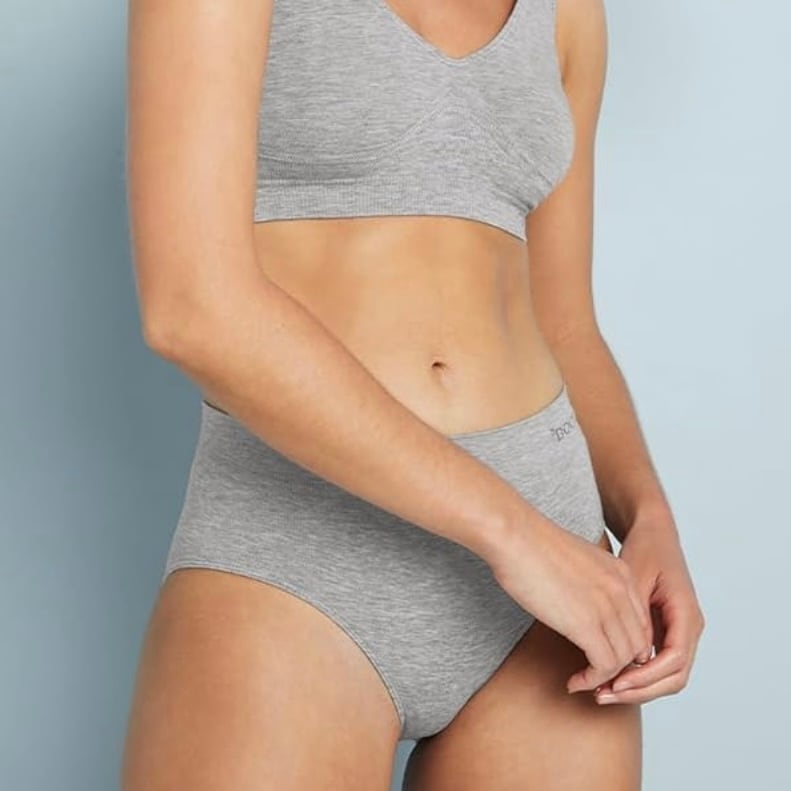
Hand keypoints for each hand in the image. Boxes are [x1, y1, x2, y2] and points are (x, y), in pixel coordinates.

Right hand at [489, 514, 653, 693]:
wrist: (514, 535)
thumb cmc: (529, 545)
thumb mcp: (574, 561)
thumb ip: (587, 582)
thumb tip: (578, 607)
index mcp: (620, 573)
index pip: (639, 622)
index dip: (624, 646)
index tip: (601, 657)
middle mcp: (621, 590)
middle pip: (637, 644)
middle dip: (620, 667)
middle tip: (595, 677)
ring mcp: (607, 607)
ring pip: (624, 660)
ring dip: (605, 679)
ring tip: (582, 682)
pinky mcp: (587, 624)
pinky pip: (604, 667)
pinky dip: (591, 681)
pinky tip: (573, 681)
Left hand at [592, 517, 704, 704]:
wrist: (654, 533)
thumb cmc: (645, 548)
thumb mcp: (635, 577)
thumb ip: (635, 613)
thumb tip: (631, 653)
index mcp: (686, 614)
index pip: (674, 661)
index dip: (645, 677)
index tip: (614, 682)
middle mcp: (689, 628)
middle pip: (673, 678)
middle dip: (638, 691)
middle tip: (601, 695)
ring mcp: (680, 633)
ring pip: (666, 677)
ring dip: (636, 688)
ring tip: (599, 690)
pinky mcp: (666, 633)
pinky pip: (656, 664)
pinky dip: (635, 675)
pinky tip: (606, 676)